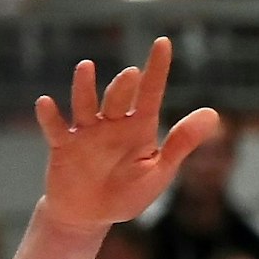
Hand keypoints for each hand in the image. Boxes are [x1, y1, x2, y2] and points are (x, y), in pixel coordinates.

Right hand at [34, 37, 219, 229]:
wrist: (91, 215)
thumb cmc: (128, 192)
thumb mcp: (160, 170)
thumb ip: (182, 142)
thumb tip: (213, 113)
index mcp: (139, 127)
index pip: (151, 93)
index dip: (157, 68)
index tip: (163, 43)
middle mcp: (112, 123)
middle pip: (118, 98)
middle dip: (124, 87)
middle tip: (132, 75)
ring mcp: (86, 132)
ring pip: (85, 104)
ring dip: (85, 87)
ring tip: (86, 68)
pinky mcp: (64, 146)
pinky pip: (56, 128)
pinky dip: (50, 116)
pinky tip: (46, 103)